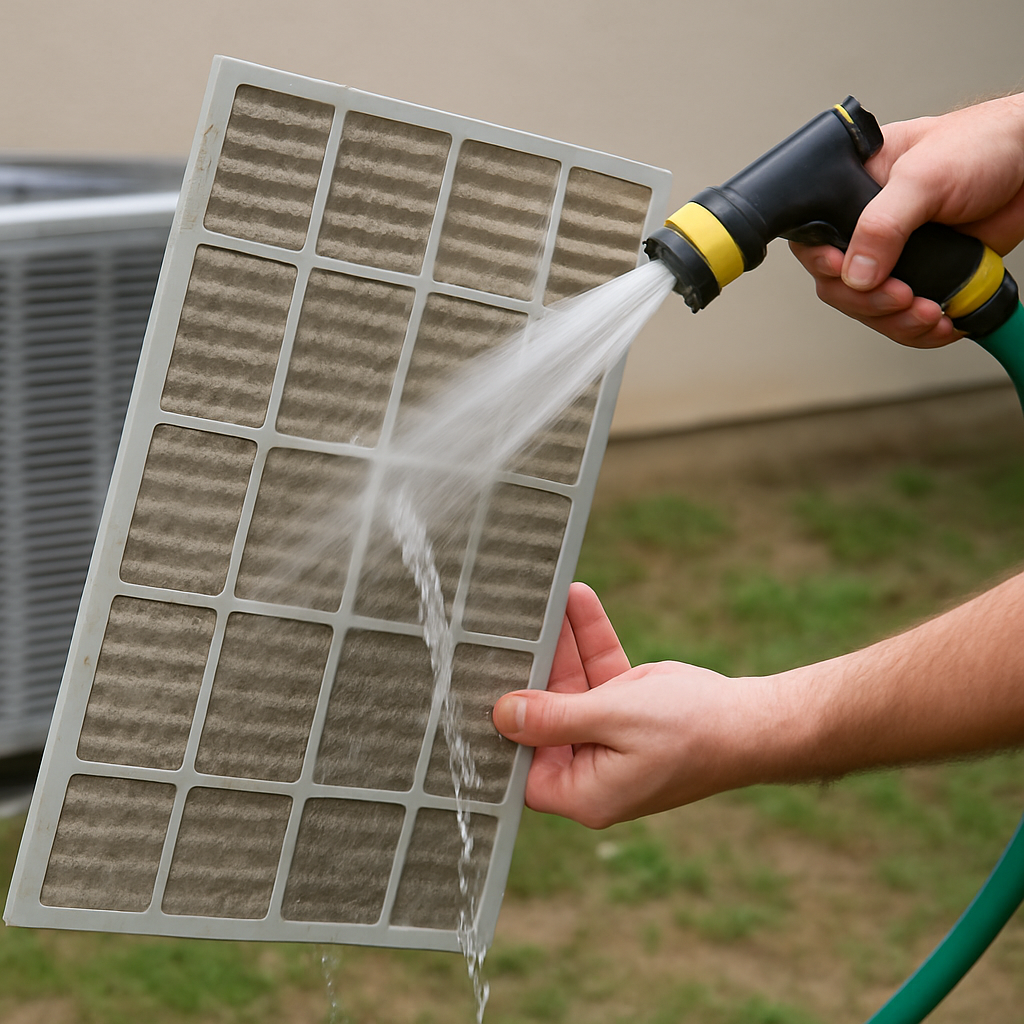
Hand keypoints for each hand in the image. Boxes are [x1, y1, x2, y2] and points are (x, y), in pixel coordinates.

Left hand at [491, 583, 774, 827]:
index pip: (522, 765)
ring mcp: (610, 737)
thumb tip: (502, 715)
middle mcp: (592, 768)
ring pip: (572, 686)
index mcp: (584, 791)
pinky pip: (600, 672)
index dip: (501, 729)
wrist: (756, 721)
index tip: (480, 681)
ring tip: (541, 599)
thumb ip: (554, 716)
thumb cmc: (691, 732)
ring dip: (561, 643)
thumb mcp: (612, 718)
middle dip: (530, 669)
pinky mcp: (628, 709)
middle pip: (544, 717)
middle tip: (506, 626)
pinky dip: (590, 640)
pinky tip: (578, 600)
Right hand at [792, 92, 1023, 346]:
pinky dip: (920, 330)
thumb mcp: (924, 177)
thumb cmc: (983, 145)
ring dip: (896, 322)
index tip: (852, 277)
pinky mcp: (926, 275)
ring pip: (870, 309)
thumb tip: (856, 274)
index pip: (814, 240)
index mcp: (852, 191)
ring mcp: (896, 256)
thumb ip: (883, 225)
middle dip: (869, 302)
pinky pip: (905, 317)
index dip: (826, 266)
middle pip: (839, 285)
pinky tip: (940, 323)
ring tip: (927, 313)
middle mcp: (868, 227)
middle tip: (901, 296)